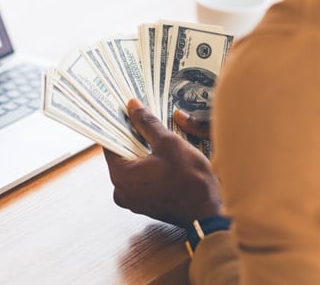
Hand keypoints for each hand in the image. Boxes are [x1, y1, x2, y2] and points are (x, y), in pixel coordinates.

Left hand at [103, 99, 221, 228]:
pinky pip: (141, 180)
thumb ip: (147, 123)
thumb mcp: (168, 143)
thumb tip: (133, 106)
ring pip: (133, 168)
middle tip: (144, 119)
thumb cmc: (190, 178)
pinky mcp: (146, 206)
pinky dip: (149, 167)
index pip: (110, 143)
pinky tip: (163, 157)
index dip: (119, 125)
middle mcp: (121, 191)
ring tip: (157, 136)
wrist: (209, 212)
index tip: (126, 112)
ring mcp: (133, 202)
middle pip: (121, 156)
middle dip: (133, 137)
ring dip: (143, 152)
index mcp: (120, 176)